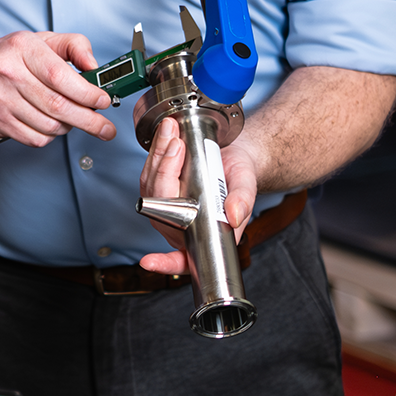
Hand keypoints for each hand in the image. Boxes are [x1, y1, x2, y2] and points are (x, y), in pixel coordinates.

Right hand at [0, 31, 110, 145]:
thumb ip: (72, 45)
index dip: (87, 92)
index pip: (60, 75)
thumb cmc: (2, 57)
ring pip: (49, 125)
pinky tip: (51, 125)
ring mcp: (0, 100)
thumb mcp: (37, 39)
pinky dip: (50, 135)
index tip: (103, 101)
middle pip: (57, 105)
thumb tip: (94, 64)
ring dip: (69, 127)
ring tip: (74, 120)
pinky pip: (35, 138)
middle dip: (89, 120)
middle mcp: (8, 73)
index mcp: (22, 47)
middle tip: (105, 128)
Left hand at [136, 117, 259, 275]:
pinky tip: (165, 136)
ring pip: (151, 185)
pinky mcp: (158, 187)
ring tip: (172, 132)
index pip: (181, 259)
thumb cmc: (240, 178)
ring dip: (159, 156)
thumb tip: (234, 216)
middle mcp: (180, 226)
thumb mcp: (246, 187)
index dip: (164, 263)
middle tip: (178, 146)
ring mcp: (166, 208)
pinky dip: (156, 152)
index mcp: (202, 236)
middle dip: (166, 170)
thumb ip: (242, 202)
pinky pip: (149, 172)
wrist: (234, 157)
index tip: (149, 262)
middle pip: (160, 206)